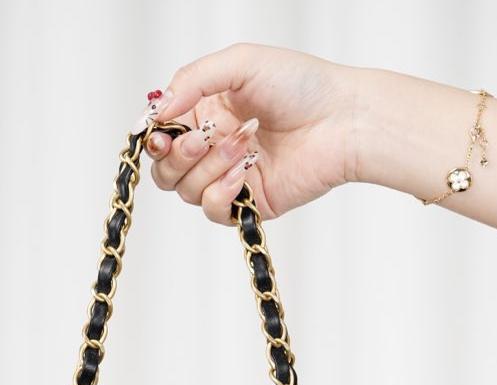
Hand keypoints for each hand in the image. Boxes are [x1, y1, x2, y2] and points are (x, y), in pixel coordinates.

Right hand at [144, 43, 358, 224]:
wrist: (342, 120)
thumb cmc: (301, 84)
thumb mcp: (241, 62)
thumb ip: (193, 79)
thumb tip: (157, 111)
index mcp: (207, 111)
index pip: (162, 134)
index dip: (154, 137)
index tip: (160, 133)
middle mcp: (213, 146)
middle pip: (165, 169)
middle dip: (177, 156)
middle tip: (202, 140)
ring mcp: (229, 177)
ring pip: (186, 190)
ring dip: (208, 167)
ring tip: (243, 145)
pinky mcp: (248, 203)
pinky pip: (213, 210)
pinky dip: (220, 193)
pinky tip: (243, 173)